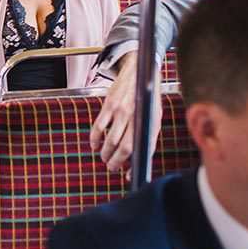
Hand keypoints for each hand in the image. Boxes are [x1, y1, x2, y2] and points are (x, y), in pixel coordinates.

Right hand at [90, 52, 162, 175]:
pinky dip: (94, 139)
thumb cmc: (147, 98)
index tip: (127, 175)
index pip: (142, 150)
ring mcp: (122, 112)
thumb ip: (146, 134)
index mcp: (150, 123)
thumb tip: (139, 157)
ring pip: (110, 140)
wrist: (140, 72)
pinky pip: (99, 127)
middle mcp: (137, 118)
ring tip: (104, 156)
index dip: (133, 166)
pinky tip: (94, 144)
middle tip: (111, 166)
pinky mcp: (110, 105)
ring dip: (105, 153)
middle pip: (124, 149)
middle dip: (116, 162)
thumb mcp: (153, 116)